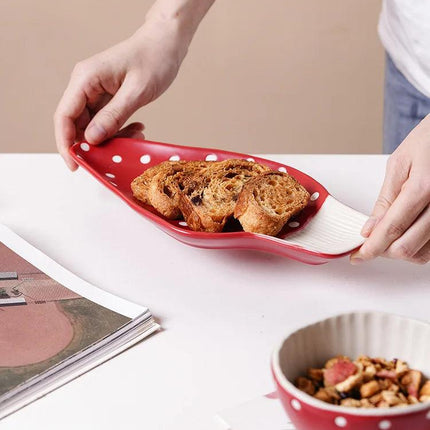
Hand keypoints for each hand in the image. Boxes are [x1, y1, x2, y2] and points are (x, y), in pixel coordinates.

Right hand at [54, 20, 187, 169]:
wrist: (166, 43)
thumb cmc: (153, 58)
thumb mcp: (136, 91)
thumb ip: (114, 116)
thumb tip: (92, 139)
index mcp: (86, 79)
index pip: (65, 116)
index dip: (66, 143)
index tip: (75, 164)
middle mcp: (86, 86)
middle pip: (78, 125)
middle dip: (95, 144)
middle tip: (117, 154)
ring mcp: (96, 92)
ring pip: (94, 126)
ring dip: (112, 138)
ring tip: (136, 136)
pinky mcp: (108, 98)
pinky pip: (107, 121)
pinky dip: (120, 130)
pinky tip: (138, 129)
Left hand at [351, 114, 429, 264]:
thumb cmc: (428, 142)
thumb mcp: (399, 165)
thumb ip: (385, 201)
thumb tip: (370, 229)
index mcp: (423, 188)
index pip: (392, 229)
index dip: (371, 248)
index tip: (357, 257)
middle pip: (407, 248)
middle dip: (383, 251)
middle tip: (369, 244)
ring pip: (423, 254)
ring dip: (400, 251)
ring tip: (388, 235)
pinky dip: (417, 248)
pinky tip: (405, 234)